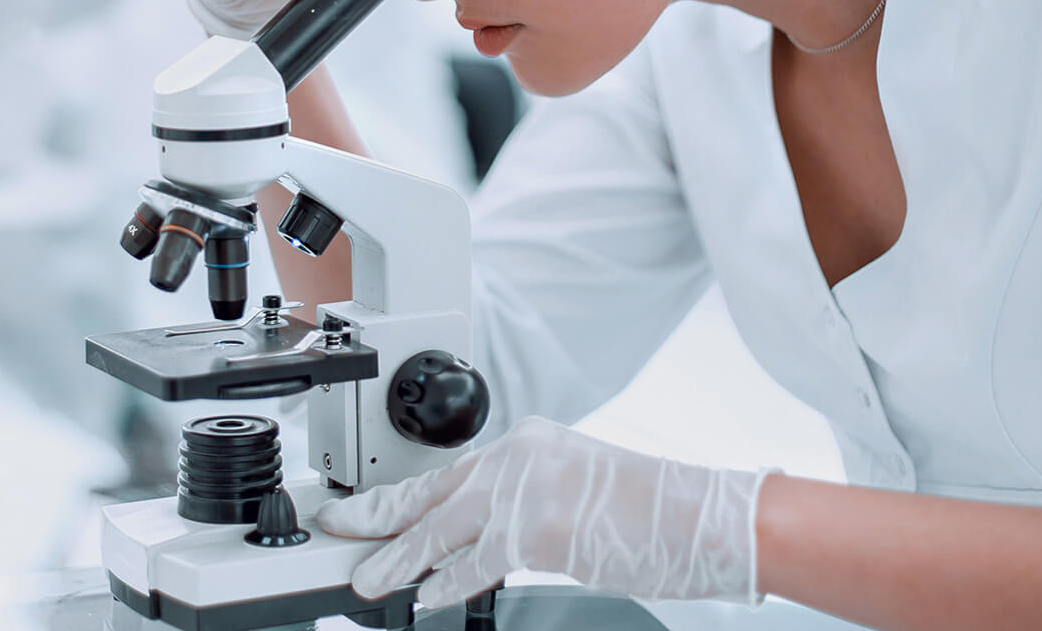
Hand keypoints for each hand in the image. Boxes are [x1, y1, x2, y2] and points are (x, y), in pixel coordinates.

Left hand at [317, 417, 774, 609]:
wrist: (706, 518)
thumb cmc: (654, 514)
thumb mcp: (573, 492)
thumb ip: (522, 508)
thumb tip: (479, 542)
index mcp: (527, 443)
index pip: (449, 473)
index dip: (402, 497)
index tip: (368, 509)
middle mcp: (520, 456)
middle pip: (429, 490)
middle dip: (376, 513)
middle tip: (335, 526)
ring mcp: (526, 490)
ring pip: (440, 527)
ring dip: (396, 557)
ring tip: (363, 579)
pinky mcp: (537, 529)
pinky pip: (474, 562)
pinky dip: (442, 582)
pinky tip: (420, 598)